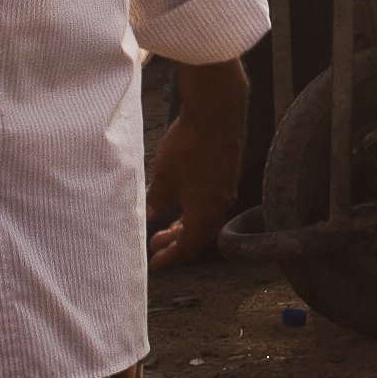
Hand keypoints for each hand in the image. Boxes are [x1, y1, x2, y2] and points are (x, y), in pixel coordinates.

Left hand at [148, 61, 247, 269]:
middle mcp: (219, 206)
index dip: (171, 257)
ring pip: (205, 219)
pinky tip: (183, 199)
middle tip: (156, 246)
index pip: (188, 246)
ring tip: (167, 224)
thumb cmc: (190, 146)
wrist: (217, 114)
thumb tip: (149, 217)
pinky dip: (195, 210)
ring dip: (185, 225)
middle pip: (199, 236)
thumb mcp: (164, 177)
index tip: (155, 264)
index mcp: (204, 213)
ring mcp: (226, 190)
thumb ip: (156, 201)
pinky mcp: (227, 175)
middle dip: (176, 243)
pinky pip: (211, 203)